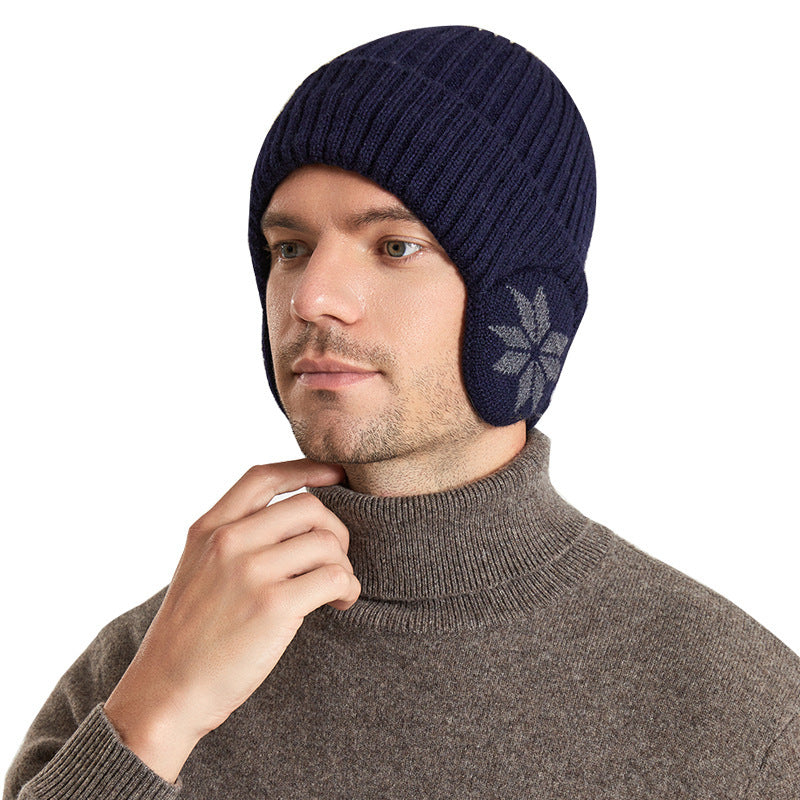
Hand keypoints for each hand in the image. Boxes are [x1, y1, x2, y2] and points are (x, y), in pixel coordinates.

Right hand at [104, 459, 359, 782]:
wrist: (167, 691)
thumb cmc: (190, 634)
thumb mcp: (197, 568)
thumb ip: (233, 538)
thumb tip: (295, 519)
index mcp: (208, 528)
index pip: (263, 477)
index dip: (305, 469)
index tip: (334, 475)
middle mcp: (228, 542)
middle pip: (308, 507)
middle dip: (335, 530)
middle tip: (335, 560)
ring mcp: (250, 572)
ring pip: (326, 543)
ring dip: (343, 566)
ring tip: (337, 589)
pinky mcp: (273, 605)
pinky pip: (334, 577)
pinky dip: (347, 588)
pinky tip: (340, 602)